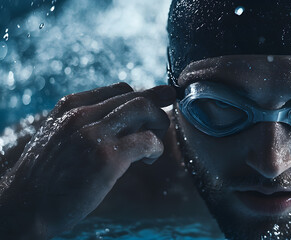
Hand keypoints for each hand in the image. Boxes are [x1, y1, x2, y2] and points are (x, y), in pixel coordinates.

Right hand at [0, 83, 175, 238]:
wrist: (24, 206)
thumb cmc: (47, 175)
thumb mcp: (61, 136)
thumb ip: (88, 123)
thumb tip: (126, 119)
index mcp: (71, 106)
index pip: (120, 88)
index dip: (141, 98)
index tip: (150, 110)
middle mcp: (82, 114)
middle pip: (135, 95)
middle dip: (157, 106)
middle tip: (161, 124)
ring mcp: (94, 133)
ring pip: (144, 108)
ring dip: (159, 122)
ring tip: (155, 143)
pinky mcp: (107, 157)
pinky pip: (147, 140)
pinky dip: (156, 147)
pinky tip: (150, 159)